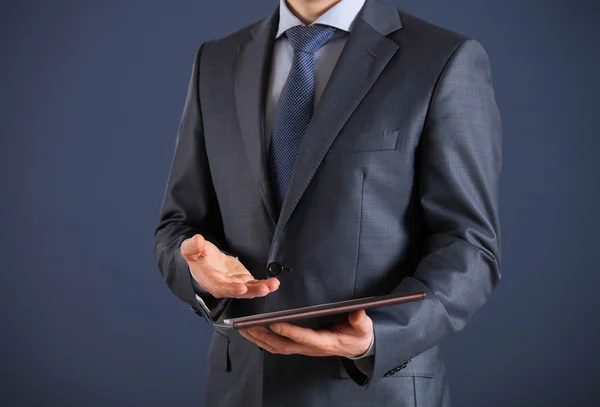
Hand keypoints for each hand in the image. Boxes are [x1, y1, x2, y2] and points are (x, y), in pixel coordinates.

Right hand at [181, 234, 279, 298]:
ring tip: (273, 285)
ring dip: (262, 289)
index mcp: (210, 281)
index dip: (231, 289)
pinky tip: (274, 283)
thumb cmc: (198, 256)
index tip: (241, 287)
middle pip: (238, 292)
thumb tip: (197, 241)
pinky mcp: (244, 281)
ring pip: (249, 290)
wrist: (205, 261)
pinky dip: (265, 285)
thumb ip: (192, 246)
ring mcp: (236, 285)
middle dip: (251, 291)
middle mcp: (224, 287)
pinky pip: (256, 284)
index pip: (220, 287)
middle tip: (263, 289)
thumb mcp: (190, 249)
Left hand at [239, 309, 372, 357]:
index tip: (274, 322)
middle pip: (282, 345)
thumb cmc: (358, 335)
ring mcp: (303, 348)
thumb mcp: (363, 327)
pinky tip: (253, 332)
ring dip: (259, 338)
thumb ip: (359, 320)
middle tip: (247, 325)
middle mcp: (310, 347)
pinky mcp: (299, 346)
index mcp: (325, 342)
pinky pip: (278, 345)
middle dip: (263, 336)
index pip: (304, 337)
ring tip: (243, 328)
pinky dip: (263, 340)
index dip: (289, 331)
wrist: (357, 347)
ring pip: (276, 347)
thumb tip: (357, 313)